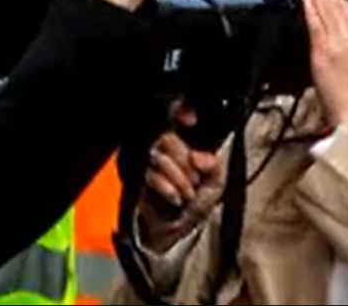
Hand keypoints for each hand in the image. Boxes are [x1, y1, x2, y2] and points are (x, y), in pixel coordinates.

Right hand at [138, 116, 222, 253]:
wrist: (173, 235)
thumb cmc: (192, 207)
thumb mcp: (215, 185)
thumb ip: (215, 166)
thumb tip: (199, 156)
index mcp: (180, 145)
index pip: (174, 116)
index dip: (180, 111)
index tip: (191, 120)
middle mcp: (158, 149)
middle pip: (168, 138)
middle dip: (185, 163)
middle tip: (194, 182)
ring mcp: (143, 163)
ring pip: (159, 156)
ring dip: (178, 179)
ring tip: (186, 194)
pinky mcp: (132, 180)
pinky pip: (150, 174)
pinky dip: (167, 187)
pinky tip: (175, 199)